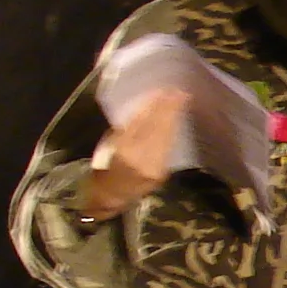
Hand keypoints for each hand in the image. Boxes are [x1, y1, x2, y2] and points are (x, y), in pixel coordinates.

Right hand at [82, 87, 190, 216]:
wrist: (110, 197)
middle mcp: (140, 158)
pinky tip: (177, 120)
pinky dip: (173, 131)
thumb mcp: (109, 144)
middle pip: (157, 127)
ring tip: (182, 100)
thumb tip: (145, 107)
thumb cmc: (104, 167)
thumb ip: (126, 128)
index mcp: (123, 149)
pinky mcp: (162, 171)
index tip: (163, 91)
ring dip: (175, 117)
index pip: (141, 122)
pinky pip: (169, 146)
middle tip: (178, 91)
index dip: (154, 106)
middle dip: (169, 108)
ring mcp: (153, 166)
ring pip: (166, 136)